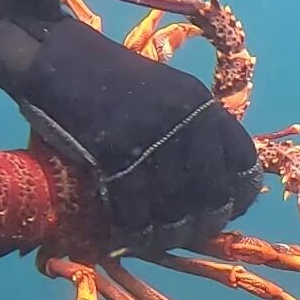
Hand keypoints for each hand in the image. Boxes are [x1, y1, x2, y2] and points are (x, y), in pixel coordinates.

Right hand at [7, 18, 261, 251]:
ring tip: (157, 240)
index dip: (239, 194)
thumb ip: (193, 129)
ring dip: (167, 232)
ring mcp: (151, 136)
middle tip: (188, 233)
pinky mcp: (114, 151)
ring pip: (174, 205)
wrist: (56, 59)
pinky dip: (133, 227)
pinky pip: (134, 206)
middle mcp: (185, 120)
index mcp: (202, 103)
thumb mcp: (168, 92)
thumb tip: (214, 183)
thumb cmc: (110, 80)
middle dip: (204, 221)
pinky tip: (129, 234)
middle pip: (212, 191)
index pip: (243, 160)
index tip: (228, 211)